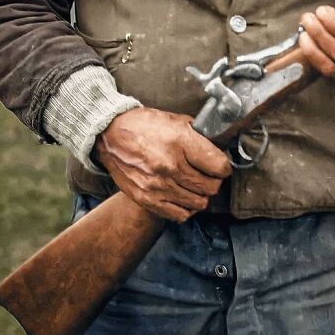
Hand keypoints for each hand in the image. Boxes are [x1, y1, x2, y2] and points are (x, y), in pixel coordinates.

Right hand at [95, 106, 231, 221]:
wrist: (110, 135)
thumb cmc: (144, 125)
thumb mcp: (176, 120)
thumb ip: (199, 135)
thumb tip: (218, 147)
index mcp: (180, 142)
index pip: (219, 166)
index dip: (224, 166)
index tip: (221, 165)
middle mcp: (170, 166)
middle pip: (211, 187)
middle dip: (215, 181)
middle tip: (209, 174)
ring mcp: (158, 186)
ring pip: (199, 203)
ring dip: (201, 195)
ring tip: (195, 184)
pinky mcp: (147, 199)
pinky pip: (180, 214)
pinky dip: (186, 208)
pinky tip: (183, 195)